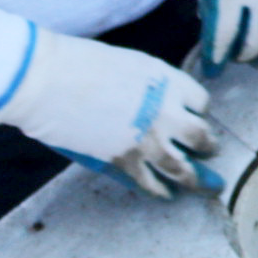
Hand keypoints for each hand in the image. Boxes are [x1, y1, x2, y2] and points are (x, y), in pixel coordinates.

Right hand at [0, 23, 219, 198]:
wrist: (46, 79)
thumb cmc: (79, 63)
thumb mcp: (129, 65)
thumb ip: (149, 87)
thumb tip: (155, 103)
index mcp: (168, 81)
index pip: (200, 101)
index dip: (196, 110)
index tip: (193, 115)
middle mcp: (166, 112)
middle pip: (201, 136)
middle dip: (208, 146)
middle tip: (211, 151)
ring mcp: (148, 140)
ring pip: (183, 168)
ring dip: (195, 178)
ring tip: (204, 185)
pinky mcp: (124, 160)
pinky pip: (150, 182)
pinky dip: (159, 190)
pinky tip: (166, 194)